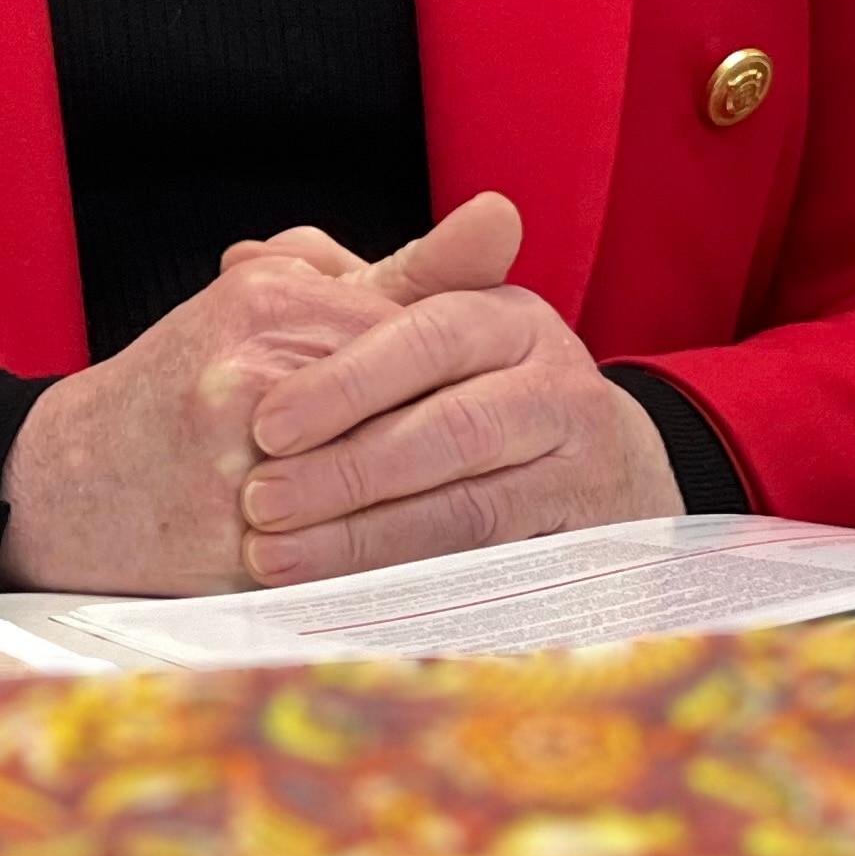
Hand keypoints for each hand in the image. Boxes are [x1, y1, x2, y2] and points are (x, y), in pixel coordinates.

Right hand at [0, 200, 525, 593]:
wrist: (72, 482)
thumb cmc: (184, 387)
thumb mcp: (277, 304)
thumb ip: (395, 272)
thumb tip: (501, 219)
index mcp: (270, 300)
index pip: (415, 334)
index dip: (455, 377)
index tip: (481, 401)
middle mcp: (253, 371)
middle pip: (409, 409)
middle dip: (450, 443)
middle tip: (487, 463)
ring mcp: (243, 460)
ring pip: (386, 485)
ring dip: (429, 503)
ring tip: (456, 508)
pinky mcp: (239, 541)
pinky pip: (348, 553)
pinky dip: (385, 558)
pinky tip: (409, 555)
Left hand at [235, 193, 679, 584]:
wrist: (611, 470)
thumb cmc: (484, 388)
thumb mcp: (432, 328)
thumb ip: (345, 292)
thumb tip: (243, 257)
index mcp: (508, 318)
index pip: (427, 336)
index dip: (345, 382)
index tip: (268, 425)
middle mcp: (557, 384)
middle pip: (450, 429)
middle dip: (346, 471)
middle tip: (261, 502)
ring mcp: (582, 468)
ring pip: (469, 509)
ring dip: (366, 538)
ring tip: (279, 557)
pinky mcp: (591, 547)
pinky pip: (493, 573)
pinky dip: (414, 587)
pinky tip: (346, 598)